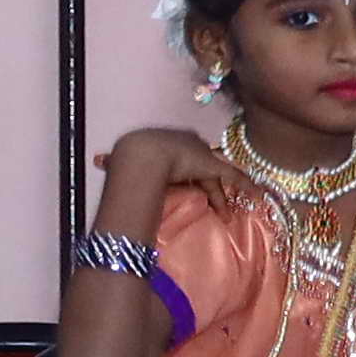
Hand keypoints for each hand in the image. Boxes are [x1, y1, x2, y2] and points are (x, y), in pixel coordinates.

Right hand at [100, 122, 238, 213]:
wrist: (139, 154)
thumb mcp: (119, 158)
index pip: (181, 160)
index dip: (186, 176)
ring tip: (225, 215)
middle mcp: (186, 144)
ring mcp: (200, 155)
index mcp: (165, 141)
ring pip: (216, 176)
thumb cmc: (127, 156)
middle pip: (201, 169)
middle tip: (213, 209)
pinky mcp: (212, 166)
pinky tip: (257, 197)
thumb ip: (113, 160)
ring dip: (221, 197)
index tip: (188, 189)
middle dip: (208, 188)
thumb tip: (98, 160)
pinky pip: (233, 177)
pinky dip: (246, 187)